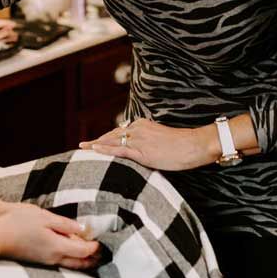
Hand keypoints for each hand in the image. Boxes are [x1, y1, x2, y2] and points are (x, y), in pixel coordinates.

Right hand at [0, 203, 99, 270]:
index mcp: (57, 246)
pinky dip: (70, 259)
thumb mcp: (44, 217)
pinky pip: (59, 262)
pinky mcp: (37, 260)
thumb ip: (65, 224)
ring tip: (90, 255)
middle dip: (92, 259)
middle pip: (78, 263)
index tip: (100, 241)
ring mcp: (44, 261)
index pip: (83, 250)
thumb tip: (82, 229)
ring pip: (69, 264)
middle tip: (102, 253)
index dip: (94, 246)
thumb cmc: (19, 222)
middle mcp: (53, 257)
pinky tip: (70, 252)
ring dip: (82, 261)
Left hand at [79, 117, 216, 171]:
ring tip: (83, 148)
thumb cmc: (182, 146)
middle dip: (97, 140)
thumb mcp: (162, 141)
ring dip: (96, 145)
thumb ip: (150, 143)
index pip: (120, 131)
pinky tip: (95, 150)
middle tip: (83, 145)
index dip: (107, 138)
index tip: (96, 141)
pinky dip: (105, 149)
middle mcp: (138, 129)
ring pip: (112, 141)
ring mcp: (139, 139)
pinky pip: (119, 149)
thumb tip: (144, 153)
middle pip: (112, 134)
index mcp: (143, 125)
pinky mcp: (142, 151)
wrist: (193, 145)